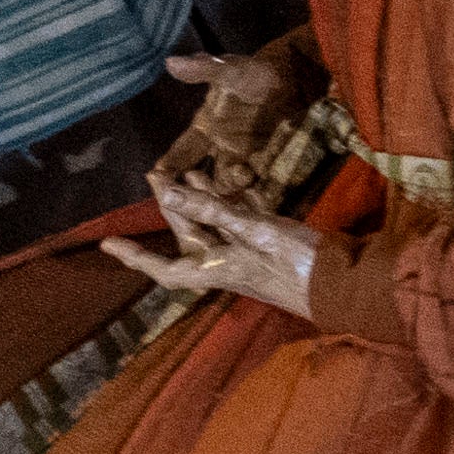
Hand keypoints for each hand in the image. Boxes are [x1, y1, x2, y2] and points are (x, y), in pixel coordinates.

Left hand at [113, 169, 324, 318]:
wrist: (345, 282)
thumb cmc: (298, 263)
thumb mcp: (254, 231)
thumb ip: (212, 210)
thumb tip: (169, 192)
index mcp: (216, 269)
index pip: (165, 268)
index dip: (135, 257)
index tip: (108, 245)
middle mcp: (226, 264)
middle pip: (190, 235)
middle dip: (173, 206)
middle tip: (157, 175)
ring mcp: (248, 255)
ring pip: (215, 226)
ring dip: (200, 200)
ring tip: (186, 171)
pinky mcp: (269, 246)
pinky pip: (242, 223)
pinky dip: (233, 203)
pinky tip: (232, 181)